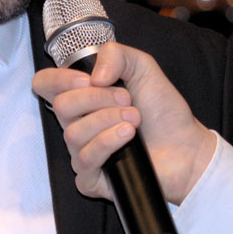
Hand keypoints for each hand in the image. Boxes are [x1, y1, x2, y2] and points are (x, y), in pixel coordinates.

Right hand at [32, 41, 217, 203]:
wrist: (187, 148)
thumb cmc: (164, 112)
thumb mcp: (143, 68)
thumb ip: (116, 54)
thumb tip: (93, 76)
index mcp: (83, 98)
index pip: (45, 84)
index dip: (60, 79)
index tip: (92, 80)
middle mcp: (77, 125)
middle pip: (60, 106)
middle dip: (98, 99)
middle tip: (128, 101)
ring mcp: (82, 152)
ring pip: (72, 133)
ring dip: (109, 120)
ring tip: (135, 120)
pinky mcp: (92, 179)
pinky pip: (84, 160)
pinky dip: (107, 143)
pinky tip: (128, 138)